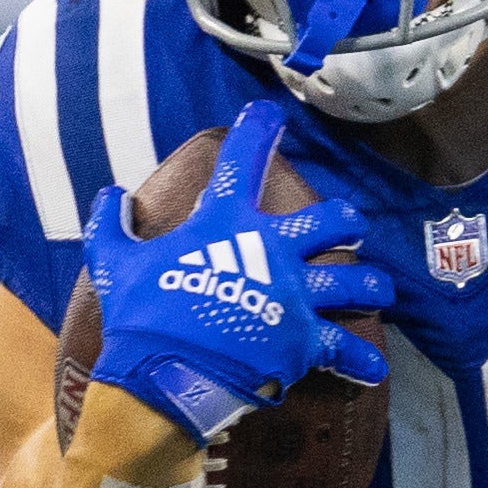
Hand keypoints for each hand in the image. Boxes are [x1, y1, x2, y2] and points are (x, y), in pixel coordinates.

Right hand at [81, 101, 394, 443]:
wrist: (164, 374)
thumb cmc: (140, 315)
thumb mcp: (114, 260)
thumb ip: (112, 224)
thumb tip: (110, 195)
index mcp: (227, 224)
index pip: (243, 161)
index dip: (257, 130)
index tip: (269, 114)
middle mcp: (273, 252)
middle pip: (331, 222)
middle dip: (345, 221)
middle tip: (350, 227)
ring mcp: (295, 296)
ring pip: (356, 282)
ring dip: (370, 285)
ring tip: (377, 289)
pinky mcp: (305, 341)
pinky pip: (346, 349)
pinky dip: (361, 361)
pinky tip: (373, 368)